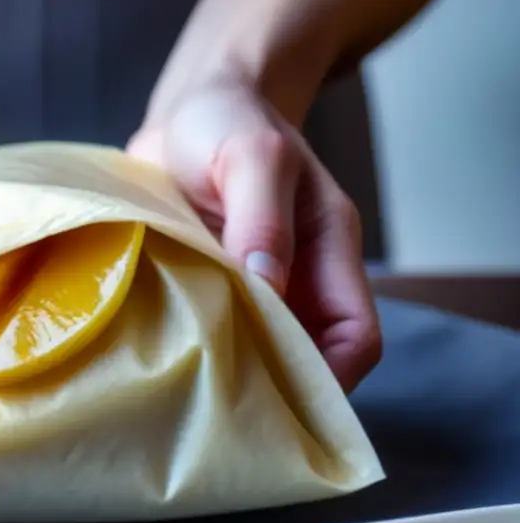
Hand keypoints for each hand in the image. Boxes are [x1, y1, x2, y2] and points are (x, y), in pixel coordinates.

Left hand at [127, 80, 380, 391]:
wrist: (184, 113)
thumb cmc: (227, 121)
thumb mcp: (251, 155)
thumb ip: (262, 219)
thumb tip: (267, 288)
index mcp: (327, 250)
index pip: (355, 336)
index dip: (331, 377)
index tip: (282, 402)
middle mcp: (296, 279)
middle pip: (305, 359)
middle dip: (274, 389)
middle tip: (223, 409)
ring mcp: (251, 290)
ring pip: (257, 353)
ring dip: (230, 373)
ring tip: (190, 393)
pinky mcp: (209, 290)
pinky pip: (213, 335)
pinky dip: (196, 352)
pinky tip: (166, 364)